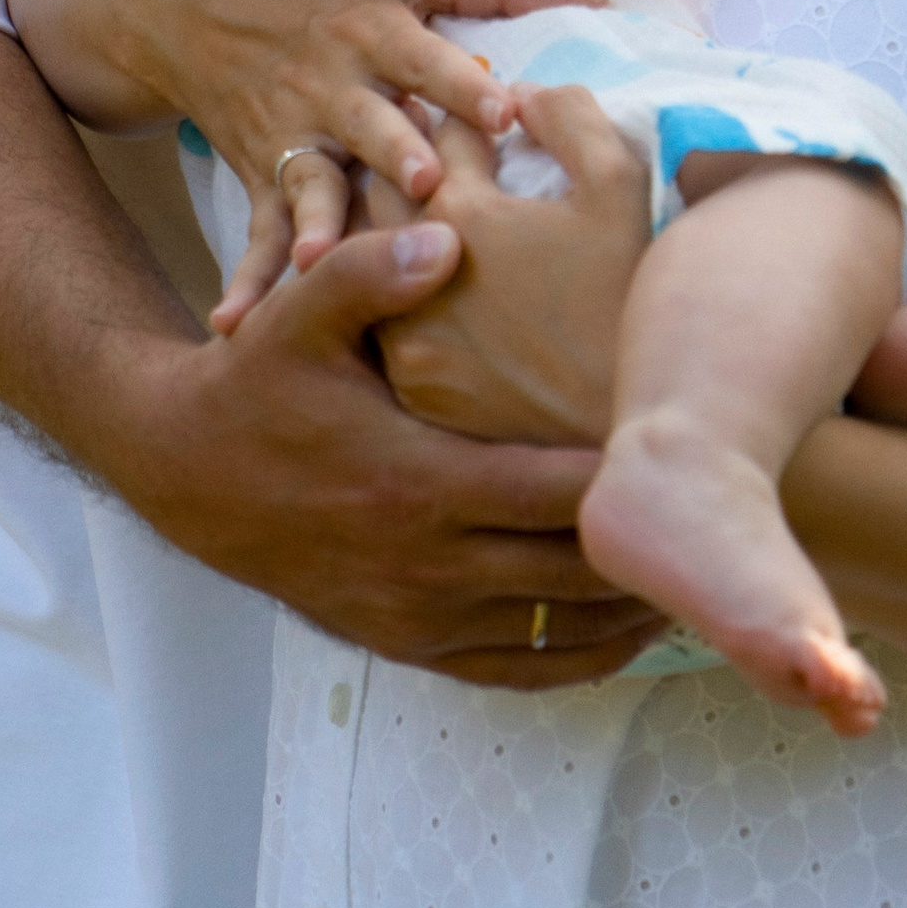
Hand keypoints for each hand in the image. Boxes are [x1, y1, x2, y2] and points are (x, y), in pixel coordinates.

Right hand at [69, 0, 582, 295]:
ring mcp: (292, 134)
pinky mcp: (260, 175)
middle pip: (369, 121)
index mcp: (373, 30)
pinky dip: (248, 278)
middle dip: (395, 152)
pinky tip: (238, 321)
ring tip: (321, 260)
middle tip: (426, 184)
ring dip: (318, 221)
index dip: (461, 82)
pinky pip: (257, 231)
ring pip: (310, 182)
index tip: (503, 111)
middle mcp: (332, 84)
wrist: (198, 5)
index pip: (423, 56)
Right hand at [107, 215, 659, 686]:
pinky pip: (513, 670)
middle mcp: (424, 564)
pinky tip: (621, 633)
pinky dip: (575, 658)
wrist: (186, 473)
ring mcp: (416, 615)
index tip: (692, 465)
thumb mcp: (299, 314)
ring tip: (692, 578)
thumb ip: (375, 272)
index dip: (629, 486)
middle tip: (720, 530)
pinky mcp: (405, 644)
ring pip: (554, 634)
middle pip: (572, 574)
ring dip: (626, 614)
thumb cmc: (256, 384)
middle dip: (648, 555)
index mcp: (415, 482)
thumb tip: (449, 238)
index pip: (554, 494)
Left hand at [369, 90, 651, 447]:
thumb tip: (520, 94)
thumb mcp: (619, 184)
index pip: (445, 133)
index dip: (468, 117)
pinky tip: (421, 288)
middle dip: (414, 161)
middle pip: (387, 187)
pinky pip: (381, 321)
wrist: (635, 415)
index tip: (480, 116)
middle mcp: (413, 270)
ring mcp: (408, 335)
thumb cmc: (632, 290)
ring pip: (370, 256)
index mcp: (463, 210)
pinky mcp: (416, 387)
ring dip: (394, 227)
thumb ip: (569, 118)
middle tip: (434, 151)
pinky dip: (392, 293)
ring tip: (422, 214)